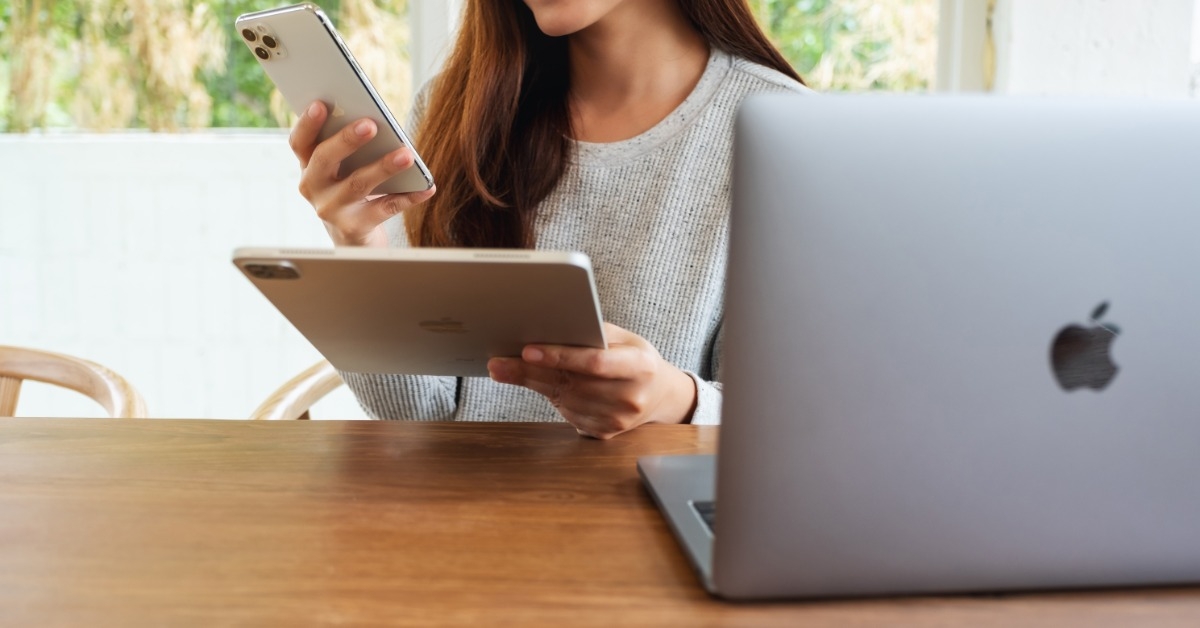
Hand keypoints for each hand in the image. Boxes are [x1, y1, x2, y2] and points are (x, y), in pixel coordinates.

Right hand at [290, 101, 435, 246]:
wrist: (352, 234)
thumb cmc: (351, 186)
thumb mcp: (343, 167)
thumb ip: (349, 145)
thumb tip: (375, 121)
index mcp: (308, 164)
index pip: (300, 142)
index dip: (307, 123)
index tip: (320, 104)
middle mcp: (313, 187)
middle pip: (324, 159)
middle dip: (347, 140)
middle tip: (370, 125)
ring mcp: (330, 209)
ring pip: (357, 184)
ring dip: (383, 167)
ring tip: (406, 154)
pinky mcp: (353, 227)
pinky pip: (385, 208)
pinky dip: (408, 197)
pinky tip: (427, 188)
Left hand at [486, 323, 697, 438]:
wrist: (659, 394)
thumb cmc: (635, 358)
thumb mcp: (624, 338)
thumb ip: (593, 334)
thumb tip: (548, 329)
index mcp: (640, 366)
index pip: (595, 363)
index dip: (560, 356)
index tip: (527, 349)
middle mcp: (631, 397)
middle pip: (572, 383)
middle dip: (530, 371)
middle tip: (498, 362)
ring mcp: (618, 420)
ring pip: (564, 400)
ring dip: (533, 384)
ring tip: (506, 369)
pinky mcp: (605, 434)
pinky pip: (568, 414)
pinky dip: (550, 397)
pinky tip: (540, 383)